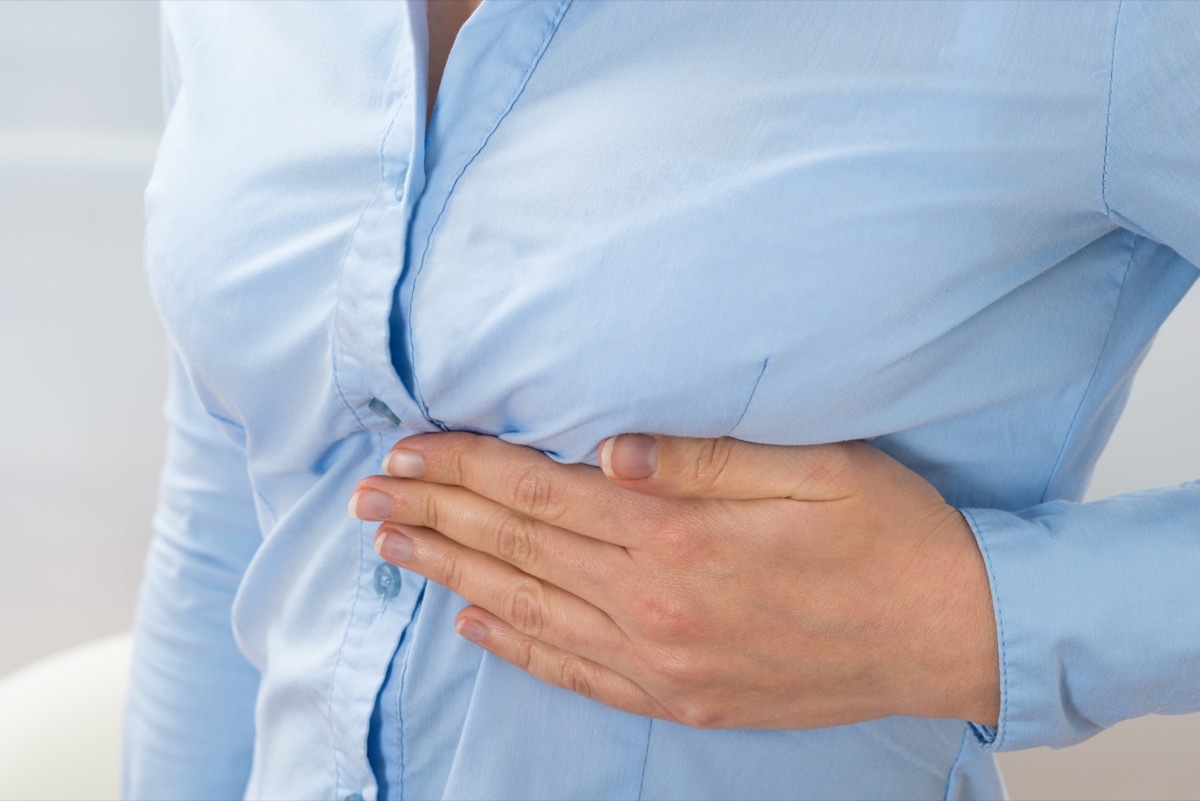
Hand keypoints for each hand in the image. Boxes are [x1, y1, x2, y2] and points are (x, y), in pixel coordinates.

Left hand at [349, 432, 999, 729]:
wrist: (952, 633)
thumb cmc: (890, 535)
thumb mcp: (811, 465)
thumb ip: (699, 457)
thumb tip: (604, 449)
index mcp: (678, 537)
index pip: (540, 493)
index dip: (466, 469)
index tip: (407, 451)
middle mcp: (654, 606)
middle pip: (518, 551)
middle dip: (435, 517)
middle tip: (367, 497)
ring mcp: (662, 663)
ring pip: (528, 612)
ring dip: (452, 576)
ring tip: (393, 550)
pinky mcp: (681, 699)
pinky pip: (576, 674)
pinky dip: (516, 648)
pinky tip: (474, 626)